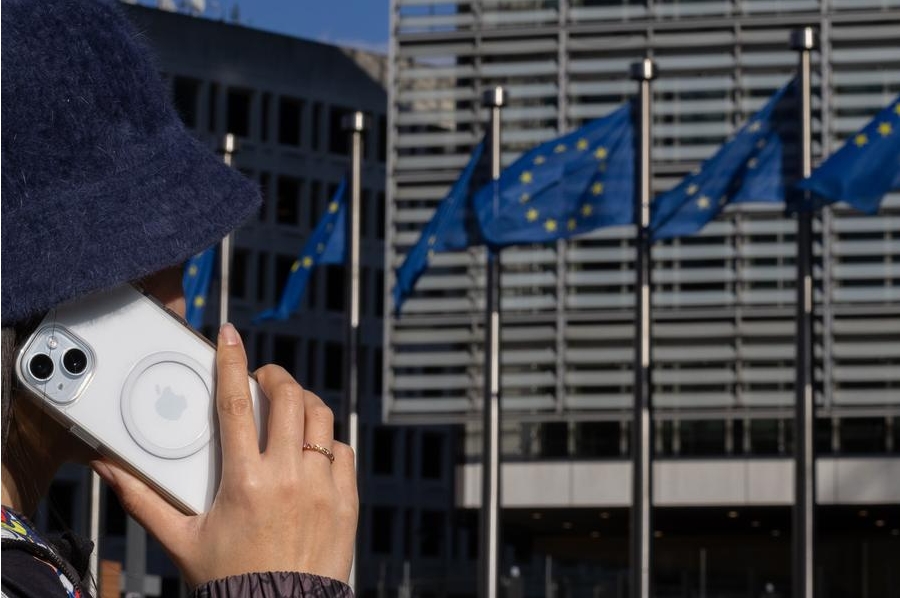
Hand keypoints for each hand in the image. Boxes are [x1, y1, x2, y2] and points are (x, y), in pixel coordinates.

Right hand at [92, 323, 357, 586]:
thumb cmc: (229, 580)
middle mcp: (289, 477)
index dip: (231, 361)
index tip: (229, 334)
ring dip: (304, 404)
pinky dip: (328, 443)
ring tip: (288, 408)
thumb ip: (143, 500)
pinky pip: (343, 452)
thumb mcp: (180, 540)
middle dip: (274, 376)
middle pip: (289, 398)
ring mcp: (323, 487)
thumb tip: (110, 467)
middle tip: (263, 377)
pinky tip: (312, 450)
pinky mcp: (346, 500)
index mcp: (245, 481)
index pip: (236, 404)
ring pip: (322, 419)